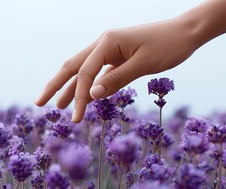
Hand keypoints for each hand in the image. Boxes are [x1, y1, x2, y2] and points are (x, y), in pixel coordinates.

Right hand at [35, 17, 200, 122]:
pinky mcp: (117, 56)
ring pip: (82, 69)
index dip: (77, 97)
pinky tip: (82, 97)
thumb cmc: (168, 46)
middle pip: (72, 66)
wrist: (186, 32)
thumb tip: (90, 96)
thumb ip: (116, 80)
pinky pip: (97, 72)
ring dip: (68, 87)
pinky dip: (87, 85)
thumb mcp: (143, 64)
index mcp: (107, 42)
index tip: (74, 119)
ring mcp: (109, 49)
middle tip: (39, 103)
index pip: (85, 73)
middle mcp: (103, 43)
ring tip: (56, 105)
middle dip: (55, 85)